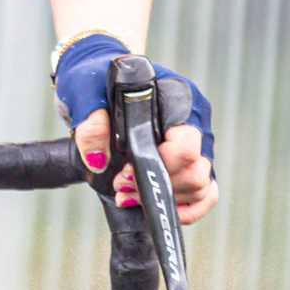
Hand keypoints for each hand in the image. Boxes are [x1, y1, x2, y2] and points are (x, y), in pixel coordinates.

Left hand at [55, 36, 217, 221]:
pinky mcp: (192, 161)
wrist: (100, 83)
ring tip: (128, 193)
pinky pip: (205, 194)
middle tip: (120, 184)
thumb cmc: (99, 82)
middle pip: (196, 171)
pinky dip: (184, 208)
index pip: (186, 144)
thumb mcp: (85, 94)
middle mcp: (195, 120)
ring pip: (201, 186)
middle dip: (157, 185)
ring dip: (164, 198)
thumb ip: (91, 125)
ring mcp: (198, 142)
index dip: (158, 165)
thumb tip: (98, 161)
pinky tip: (154, 204)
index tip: (124, 171)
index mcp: (178, 98)